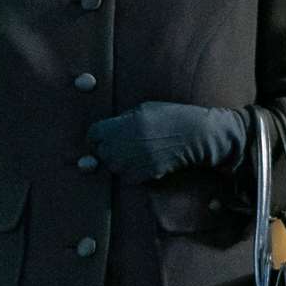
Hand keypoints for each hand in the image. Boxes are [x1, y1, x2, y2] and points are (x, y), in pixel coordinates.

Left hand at [85, 100, 248, 183]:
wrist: (193, 136)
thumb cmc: (170, 117)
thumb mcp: (142, 109)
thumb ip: (121, 120)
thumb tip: (108, 129)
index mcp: (118, 127)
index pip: (92, 135)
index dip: (98, 135)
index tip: (106, 135)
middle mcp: (120, 147)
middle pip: (100, 152)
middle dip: (108, 148)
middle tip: (125, 143)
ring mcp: (129, 164)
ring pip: (113, 166)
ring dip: (120, 161)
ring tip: (138, 151)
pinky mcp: (140, 177)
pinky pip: (127, 176)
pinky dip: (133, 171)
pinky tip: (146, 160)